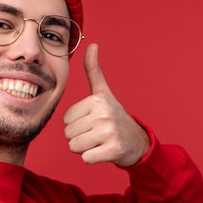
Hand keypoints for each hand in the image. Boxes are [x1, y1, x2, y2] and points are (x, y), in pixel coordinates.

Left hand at [63, 43, 149, 166]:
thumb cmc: (114, 115)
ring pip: (75, 147)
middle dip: (79, 137)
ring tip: (99, 141)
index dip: (76, 123)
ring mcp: (110, 132)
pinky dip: (93, 158)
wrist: (137, 141)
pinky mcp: (113, 150)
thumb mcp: (103, 92)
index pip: (65, 120)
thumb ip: (93, 70)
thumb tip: (92, 44)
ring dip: (85, 148)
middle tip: (96, 133)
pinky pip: (86, 158)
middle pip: (68, 134)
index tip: (92, 120)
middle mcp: (103, 114)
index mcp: (97, 100)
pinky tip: (104, 151)